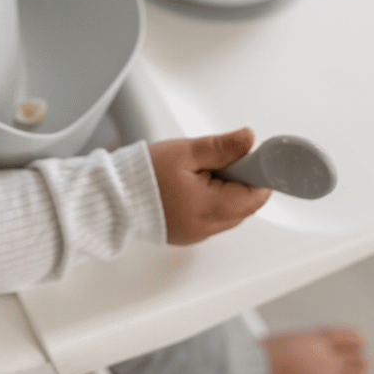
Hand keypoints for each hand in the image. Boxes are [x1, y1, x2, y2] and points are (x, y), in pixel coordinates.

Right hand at [149, 128, 270, 244]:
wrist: (114, 197)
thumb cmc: (144, 175)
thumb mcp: (186, 152)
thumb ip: (221, 147)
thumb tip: (248, 139)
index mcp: (209, 208)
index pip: (255, 196)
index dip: (259, 173)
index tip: (254, 158)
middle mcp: (206, 227)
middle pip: (244, 205)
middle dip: (240, 180)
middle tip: (218, 162)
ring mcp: (197, 233)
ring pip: (229, 212)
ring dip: (225, 191)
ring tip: (200, 174)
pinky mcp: (188, 233)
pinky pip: (212, 217)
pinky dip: (210, 201)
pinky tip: (191, 186)